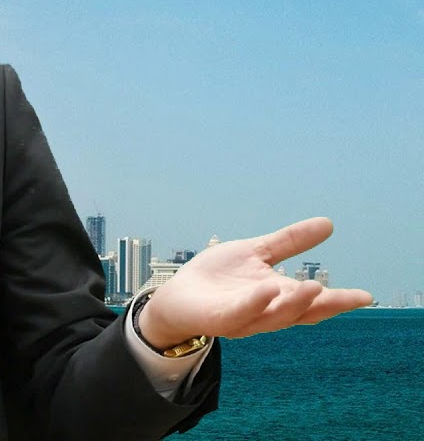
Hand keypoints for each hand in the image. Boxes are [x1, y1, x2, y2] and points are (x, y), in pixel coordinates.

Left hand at [138, 217, 372, 348]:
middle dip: (324, 306)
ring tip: (313, 287)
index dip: (338, 301)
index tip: (365, 296)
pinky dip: (254, 303)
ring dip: (294, 304)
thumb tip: (328, 223)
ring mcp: (243, 318)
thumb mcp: (256, 252)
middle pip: (300, 313)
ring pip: (275, 317)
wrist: (177, 295)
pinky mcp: (219, 319)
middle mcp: (265, 311)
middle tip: (350, 298)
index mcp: (277, 297)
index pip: (313, 302)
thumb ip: (289, 242)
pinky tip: (266, 289)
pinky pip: (239, 313)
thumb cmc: (218, 277)